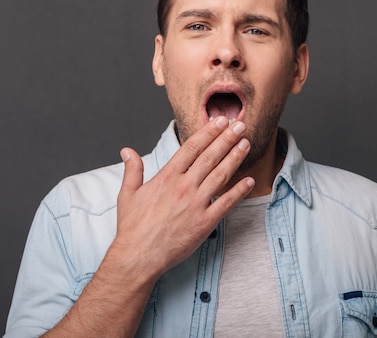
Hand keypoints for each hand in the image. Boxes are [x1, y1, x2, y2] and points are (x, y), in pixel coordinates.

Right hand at [112, 116, 254, 280]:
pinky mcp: (205, 222)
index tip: (220, 121)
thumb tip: (127, 151)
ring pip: (220, 175)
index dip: (208, 132)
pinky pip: (226, 203)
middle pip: (210, 156)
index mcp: (166, 177)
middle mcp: (183, 186)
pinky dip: (239, 191)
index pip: (191, 147)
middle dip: (227, 138)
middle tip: (240, 125)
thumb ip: (132, 170)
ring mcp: (196, 204)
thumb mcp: (127, 194)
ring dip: (235, 158)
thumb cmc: (133, 227)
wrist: (139, 256)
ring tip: (245, 144)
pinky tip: (249, 181)